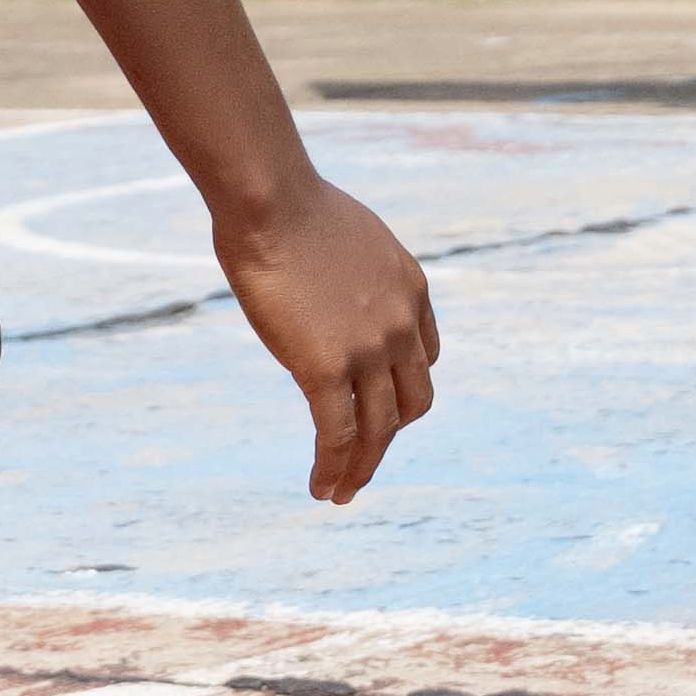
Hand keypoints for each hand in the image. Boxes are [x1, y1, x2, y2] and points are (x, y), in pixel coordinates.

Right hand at [214, 182, 439, 502]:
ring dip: (362, 468)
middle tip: (362, 458)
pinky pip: (336, 435)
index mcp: (411, 289)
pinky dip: (333, 469)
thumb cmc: (292, 207)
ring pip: (378, 431)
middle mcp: (401, 325)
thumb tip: (333, 281)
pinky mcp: (327, 368)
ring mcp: (369, 349)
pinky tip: (321, 489)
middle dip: (388, 435)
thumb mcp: (349, 236)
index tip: (377, 407)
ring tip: (341, 494)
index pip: (424, 359)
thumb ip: (355, 272)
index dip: (402, 389)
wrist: (271, 201)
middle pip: (411, 403)